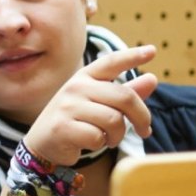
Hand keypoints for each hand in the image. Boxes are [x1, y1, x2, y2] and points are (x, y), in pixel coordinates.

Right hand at [24, 45, 159, 166]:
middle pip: (125, 97)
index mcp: (85, 77)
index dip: (132, 56)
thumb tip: (152, 79)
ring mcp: (67, 106)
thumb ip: (125, 93)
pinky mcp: (62, 127)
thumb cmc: (76, 120)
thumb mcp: (99, 104)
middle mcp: (76, 87)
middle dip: (141, 117)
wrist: (42, 142)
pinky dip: (100, 144)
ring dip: (118, 135)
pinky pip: (97, 137)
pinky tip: (91, 142)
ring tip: (109, 138)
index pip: (111, 62)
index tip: (152, 51)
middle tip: (145, 130)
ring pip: (114, 120)